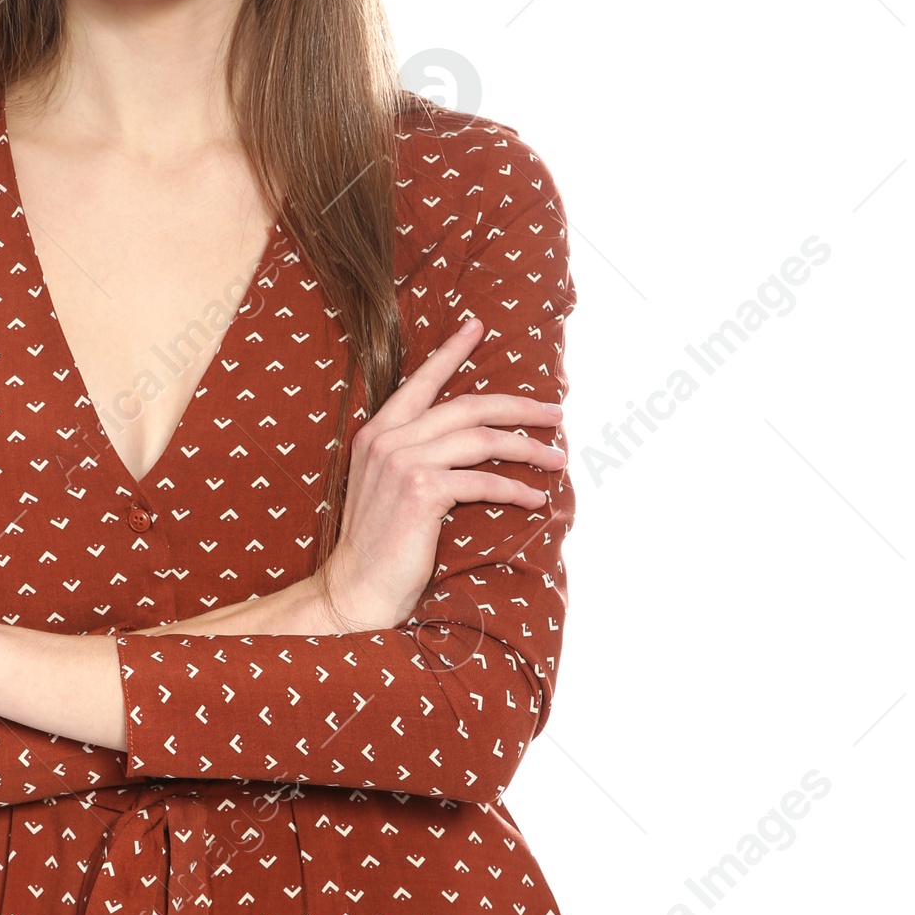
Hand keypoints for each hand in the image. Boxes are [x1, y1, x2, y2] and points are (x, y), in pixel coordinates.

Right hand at [316, 316, 565, 631]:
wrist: (356, 588)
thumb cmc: (379, 544)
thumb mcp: (388, 486)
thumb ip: (414, 455)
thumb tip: (468, 441)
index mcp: (377, 432)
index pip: (421, 381)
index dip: (452, 352)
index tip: (478, 327)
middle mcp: (387, 439)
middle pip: (467, 406)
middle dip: (518, 406)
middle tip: (555, 413)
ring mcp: (402, 463)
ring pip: (483, 440)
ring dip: (528, 448)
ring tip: (557, 458)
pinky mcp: (422, 491)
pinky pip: (483, 482)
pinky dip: (515, 489)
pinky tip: (536, 499)